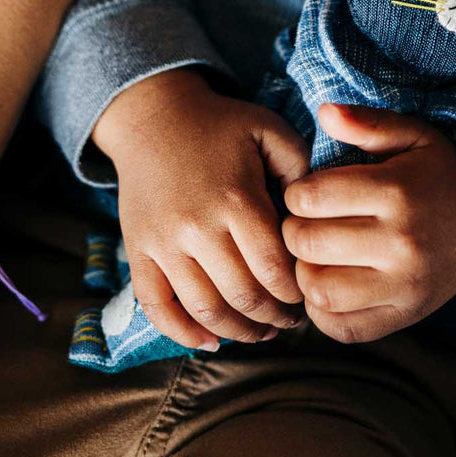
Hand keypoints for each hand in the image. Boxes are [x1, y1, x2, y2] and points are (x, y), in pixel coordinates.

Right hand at [94, 69, 309, 349]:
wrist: (153, 116)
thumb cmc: (220, 124)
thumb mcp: (268, 130)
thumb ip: (301, 168)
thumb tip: (316, 215)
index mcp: (236, 199)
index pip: (274, 269)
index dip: (295, 292)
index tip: (308, 293)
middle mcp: (197, 227)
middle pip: (243, 296)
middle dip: (274, 317)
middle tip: (290, 319)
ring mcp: (164, 244)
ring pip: (205, 310)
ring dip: (238, 331)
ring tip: (260, 331)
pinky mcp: (138, 252)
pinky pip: (157, 307)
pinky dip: (183, 333)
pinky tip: (210, 340)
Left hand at [282, 103, 455, 343]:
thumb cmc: (440, 172)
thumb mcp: (411, 134)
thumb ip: (366, 123)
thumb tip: (323, 112)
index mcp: (396, 193)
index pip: (310, 198)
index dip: (295, 193)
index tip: (307, 193)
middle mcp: (400, 243)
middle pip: (308, 244)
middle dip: (293, 230)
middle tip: (305, 223)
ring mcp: (404, 286)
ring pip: (319, 290)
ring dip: (304, 271)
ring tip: (316, 255)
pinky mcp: (406, 315)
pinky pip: (343, 327)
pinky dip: (323, 310)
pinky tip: (331, 284)